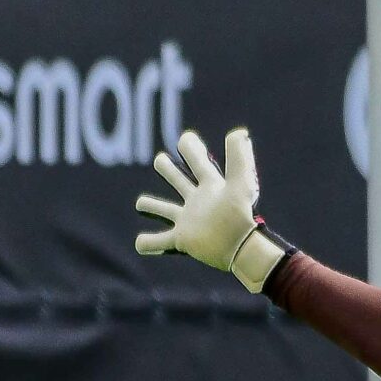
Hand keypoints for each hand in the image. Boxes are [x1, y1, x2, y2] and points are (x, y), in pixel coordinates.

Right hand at [134, 127, 289, 292]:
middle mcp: (198, 202)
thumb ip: (239, 157)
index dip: (192, 149)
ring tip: (140, 204)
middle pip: (179, 182)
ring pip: (165, 210)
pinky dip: (147, 242)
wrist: (240, 247)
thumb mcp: (241, 182)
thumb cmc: (240, 215)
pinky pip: (160, 240)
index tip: (185, 139)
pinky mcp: (182, 239)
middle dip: (169, 171)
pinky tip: (139, 244)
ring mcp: (188, 221)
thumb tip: (238, 132)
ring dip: (153, 206)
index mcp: (211, 187)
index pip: (198, 162)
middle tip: (160, 160)